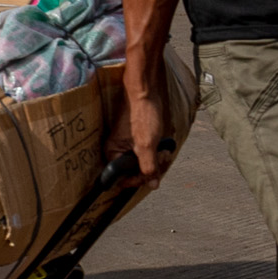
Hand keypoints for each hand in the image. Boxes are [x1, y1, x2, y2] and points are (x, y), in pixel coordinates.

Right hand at [121, 57, 178, 177]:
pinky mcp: (139, 141)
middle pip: (134, 173)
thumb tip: (152, 185)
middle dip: (151, 169)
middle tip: (161, 158)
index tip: (150, 175)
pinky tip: (164, 148)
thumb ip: (148, 167)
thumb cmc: (143, 115)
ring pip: (144, 165)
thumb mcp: (146, 145)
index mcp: (112, 154)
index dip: (137, 180)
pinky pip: (148, 156)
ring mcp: (129, 147)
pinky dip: (158, 155)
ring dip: (157, 162)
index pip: (122, 180)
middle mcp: (118, 152)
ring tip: (164, 152)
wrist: (147, 93)